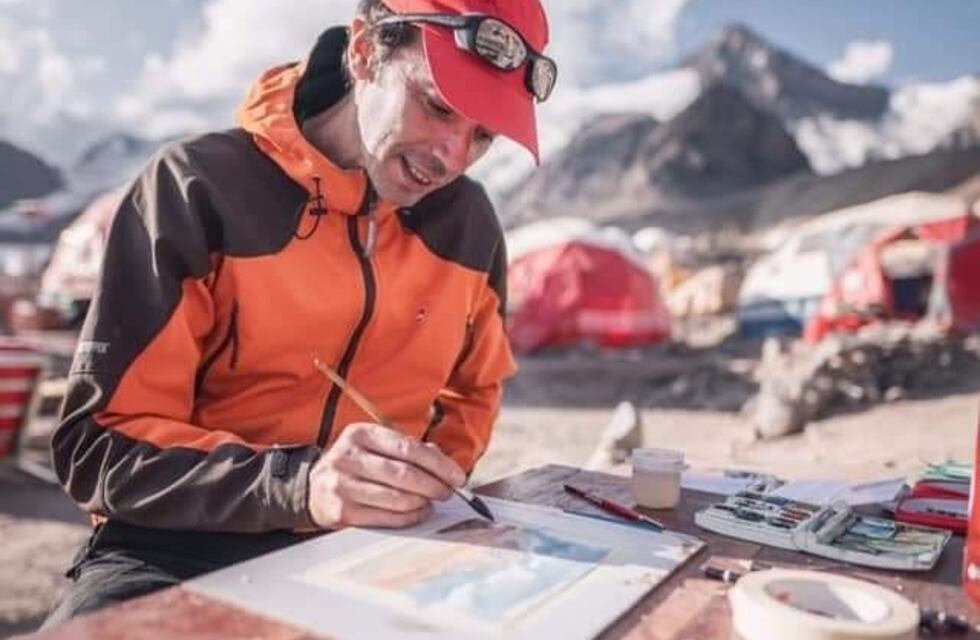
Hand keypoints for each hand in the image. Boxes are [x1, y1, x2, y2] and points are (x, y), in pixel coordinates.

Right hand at [307, 423, 465, 528]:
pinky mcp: (341, 510)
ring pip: (396, 498)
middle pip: (404, 474)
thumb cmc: (355, 466)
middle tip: (448, 492)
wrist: (313, 488)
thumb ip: (408, 451)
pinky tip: (417, 513)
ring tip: (432, 503)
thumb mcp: (375, 447)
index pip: (409, 448)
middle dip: (434, 485)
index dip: (438, 464)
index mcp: (361, 434)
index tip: (458, 477)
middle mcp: (349, 456)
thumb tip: (446, 466)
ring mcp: (342, 484)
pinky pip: (385, 517)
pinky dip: (408, 517)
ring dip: (422, 503)